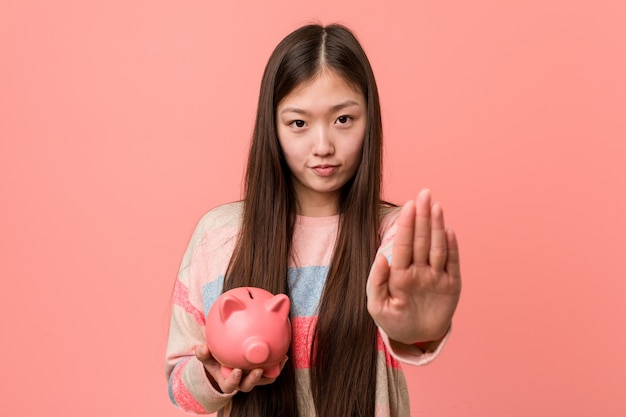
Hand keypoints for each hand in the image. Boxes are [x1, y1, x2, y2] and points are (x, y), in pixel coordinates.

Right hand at [195, 345, 286, 393]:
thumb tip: (202, 348)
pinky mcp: (262, 373)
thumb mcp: (206, 356)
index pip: (230, 385)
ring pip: (263, 380)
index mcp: (226, 381)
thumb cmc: (214, 359)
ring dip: (270, 373)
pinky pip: (271, 372)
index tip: (237, 371)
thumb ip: (203, 353)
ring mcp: (252, 378)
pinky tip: (283, 356)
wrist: (224, 360)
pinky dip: (278, 366)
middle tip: (258, 370)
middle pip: (248, 385)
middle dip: (254, 379)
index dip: (234, 380)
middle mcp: (241, 382)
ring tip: (278, 361)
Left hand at [367, 189, 460, 344]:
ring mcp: (435, 276)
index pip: (403, 245)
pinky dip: (451, 248)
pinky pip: (452, 264)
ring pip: (436, 247)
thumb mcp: (377, 306)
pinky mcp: (451, 285)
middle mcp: (419, 270)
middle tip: (424, 193)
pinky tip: (448, 231)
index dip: (407, 225)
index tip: (409, 205)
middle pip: (421, 240)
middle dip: (422, 217)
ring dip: (436, 227)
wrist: (416, 337)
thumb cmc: (394, 321)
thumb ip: (376, 282)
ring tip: (436, 206)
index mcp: (400, 273)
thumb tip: (381, 257)